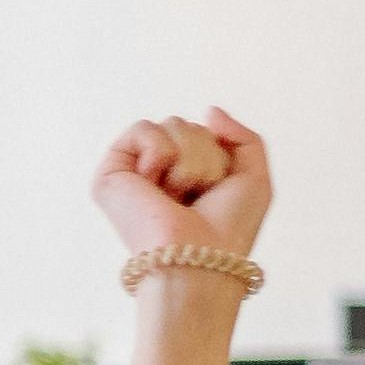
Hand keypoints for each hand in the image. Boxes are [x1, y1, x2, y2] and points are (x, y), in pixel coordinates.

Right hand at [93, 108, 271, 261]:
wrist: (201, 254)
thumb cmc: (229, 227)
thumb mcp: (254, 178)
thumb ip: (243, 138)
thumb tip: (210, 110)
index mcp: (186, 174)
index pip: (207, 133)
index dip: (222, 158)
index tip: (216, 192)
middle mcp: (158, 172)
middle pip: (190, 125)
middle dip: (207, 157)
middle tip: (196, 196)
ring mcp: (134, 172)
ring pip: (172, 125)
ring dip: (190, 161)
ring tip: (179, 195)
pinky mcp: (110, 173)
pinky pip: (143, 128)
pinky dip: (162, 153)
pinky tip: (156, 185)